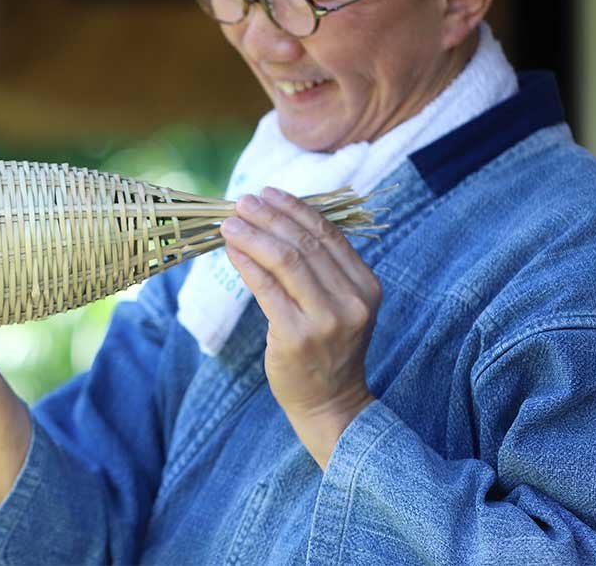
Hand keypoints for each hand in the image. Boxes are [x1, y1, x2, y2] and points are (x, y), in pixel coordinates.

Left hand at [221, 187, 381, 468]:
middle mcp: (352, 301)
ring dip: (253, 235)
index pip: (329, 234)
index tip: (269, 192)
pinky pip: (266, 288)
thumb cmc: (328, 348)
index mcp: (366, 286)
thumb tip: (276, 220)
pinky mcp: (296, 337)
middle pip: (305, 243)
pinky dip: (246, 263)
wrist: (331, 403)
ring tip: (229, 222)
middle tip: (243, 200)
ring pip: (285, 261)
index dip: (296, 208)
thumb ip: (321, 268)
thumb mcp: (340, 305)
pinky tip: (231, 250)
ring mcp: (326, 320)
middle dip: (269, 216)